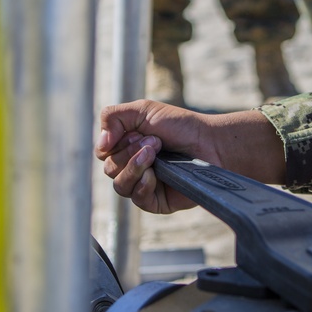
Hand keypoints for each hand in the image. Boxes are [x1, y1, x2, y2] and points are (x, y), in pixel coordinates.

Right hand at [95, 100, 285, 213]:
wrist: (210, 144)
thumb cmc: (181, 126)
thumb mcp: (144, 110)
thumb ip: (113, 117)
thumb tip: (100, 144)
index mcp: (126, 146)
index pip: (102, 152)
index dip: (115, 143)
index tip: (138, 132)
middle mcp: (131, 167)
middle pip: (108, 169)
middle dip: (130, 152)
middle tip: (155, 141)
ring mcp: (143, 185)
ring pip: (119, 186)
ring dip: (136, 167)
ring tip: (157, 153)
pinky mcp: (156, 201)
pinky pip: (136, 199)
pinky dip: (142, 185)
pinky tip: (155, 175)